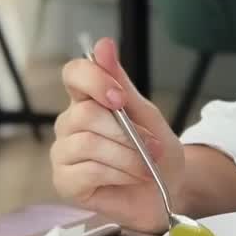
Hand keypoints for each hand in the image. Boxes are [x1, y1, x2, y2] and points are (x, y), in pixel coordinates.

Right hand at [51, 37, 185, 232]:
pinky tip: (131, 178)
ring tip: (146, 166)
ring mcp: (64, 153)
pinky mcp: (65, 182)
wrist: (170, 191)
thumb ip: (122, 83)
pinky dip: (119, 173)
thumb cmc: (157, 152)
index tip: (119, 98)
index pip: (74, 74)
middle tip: (152, 146)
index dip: (94, 80)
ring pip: (88, 143)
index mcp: (88, 101)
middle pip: (85, 114)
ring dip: (128, 156)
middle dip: (127, 133)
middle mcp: (70, 124)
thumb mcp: (147, 115)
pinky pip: (88, 170)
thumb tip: (103, 44)